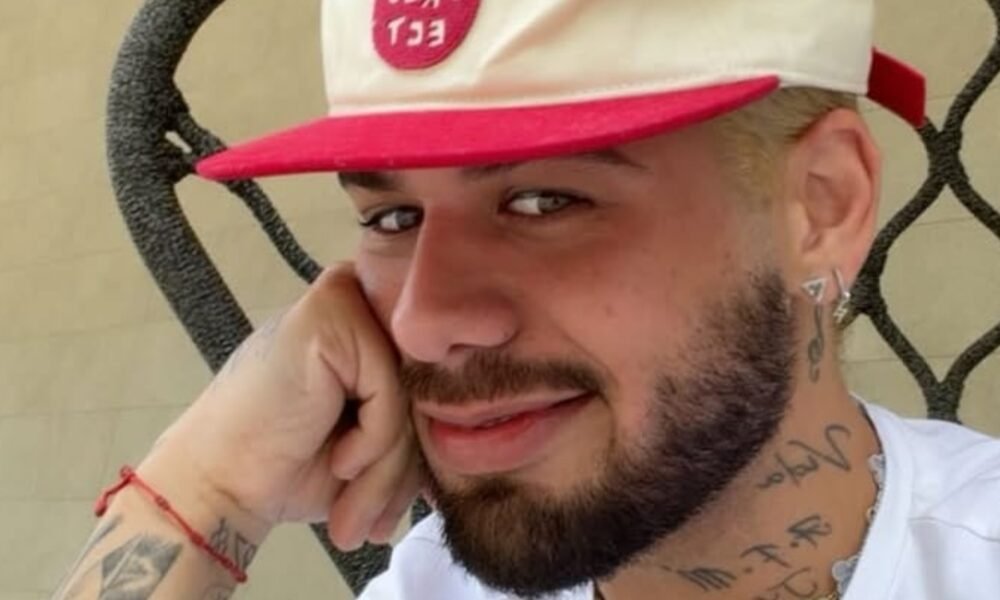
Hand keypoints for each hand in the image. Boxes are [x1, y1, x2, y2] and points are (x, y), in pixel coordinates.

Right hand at [142, 264, 421, 549]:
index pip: (434, 380)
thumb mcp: (374, 442)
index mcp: (372, 326)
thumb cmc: (291, 464)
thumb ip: (418, 418)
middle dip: (406, 468)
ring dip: (388, 470)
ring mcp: (345, 298)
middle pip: (425, 386)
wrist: (220, 484)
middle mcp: (361, 301)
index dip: (419, 450)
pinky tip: (337, 462)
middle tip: (375, 524)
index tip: (393, 509)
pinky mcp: (330, 312)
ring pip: (411, 393)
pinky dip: (371, 443)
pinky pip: (390, 391)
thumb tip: (481, 427)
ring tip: (354, 515)